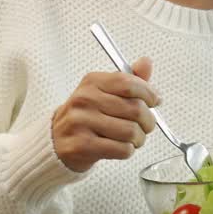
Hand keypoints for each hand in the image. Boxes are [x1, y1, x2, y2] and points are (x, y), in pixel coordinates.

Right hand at [52, 57, 158, 172]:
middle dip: (148, 121)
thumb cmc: (87, 116)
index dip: (149, 93)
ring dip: (139, 138)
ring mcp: (81, 122)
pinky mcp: (81, 145)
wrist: (57, 141)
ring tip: (133, 138)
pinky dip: (128, 150)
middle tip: (146, 126)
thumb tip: (146, 62)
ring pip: (131, 131)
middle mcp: (84, 99)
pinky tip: (121, 147)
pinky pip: (122, 149)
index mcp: (92, 82)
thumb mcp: (104, 92)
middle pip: (135, 109)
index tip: (155, 101)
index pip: (129, 83)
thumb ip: (128, 80)